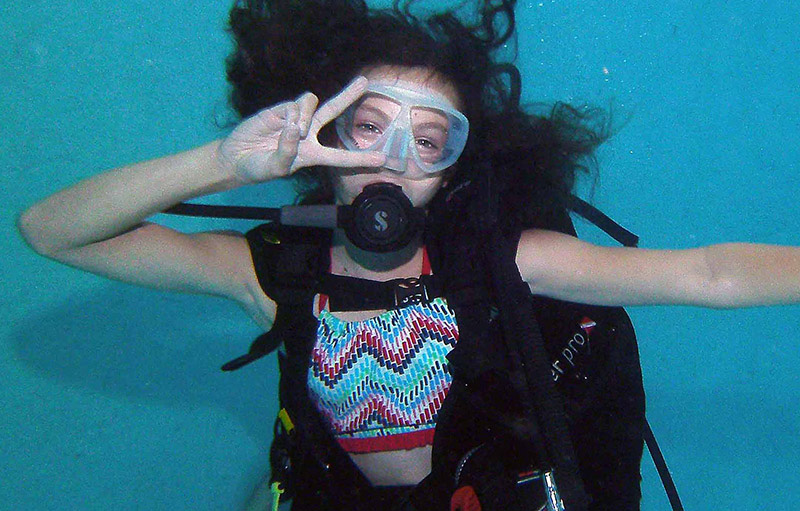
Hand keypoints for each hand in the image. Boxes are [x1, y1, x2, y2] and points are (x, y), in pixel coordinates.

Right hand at [217, 77, 384, 183]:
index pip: (341, 157)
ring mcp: (296, 120)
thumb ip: (287, 152)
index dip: (360, 158)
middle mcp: (309, 135)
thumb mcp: (276, 168)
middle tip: (364, 82)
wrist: (236, 157)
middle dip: (348, 95)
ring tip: (292, 131)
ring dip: (305, 117)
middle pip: (333, 111)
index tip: (382, 160)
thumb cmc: (259, 168)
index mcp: (312, 155)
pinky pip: (295, 105)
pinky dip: (292, 115)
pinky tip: (281, 124)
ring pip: (312, 105)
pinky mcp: (281, 109)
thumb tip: (295, 128)